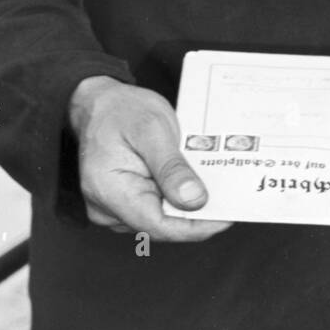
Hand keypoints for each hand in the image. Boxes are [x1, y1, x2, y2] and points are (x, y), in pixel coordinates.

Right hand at [68, 76, 232, 242]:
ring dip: (187, 204)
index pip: (159, 226)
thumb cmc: (121, 110)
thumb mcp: (152, 129)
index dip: (197, 225)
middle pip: (162, 226)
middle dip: (196, 212)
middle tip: (229, 194)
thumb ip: (172, 167)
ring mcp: (113, 209)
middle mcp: (106, 207)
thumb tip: (194, 200)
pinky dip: (175, 198)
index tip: (227, 214)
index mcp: (108, 190)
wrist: (100, 103)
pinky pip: (155, 210)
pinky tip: (190, 181)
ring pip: (161, 220)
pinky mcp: (123, 205)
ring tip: (209, 181)